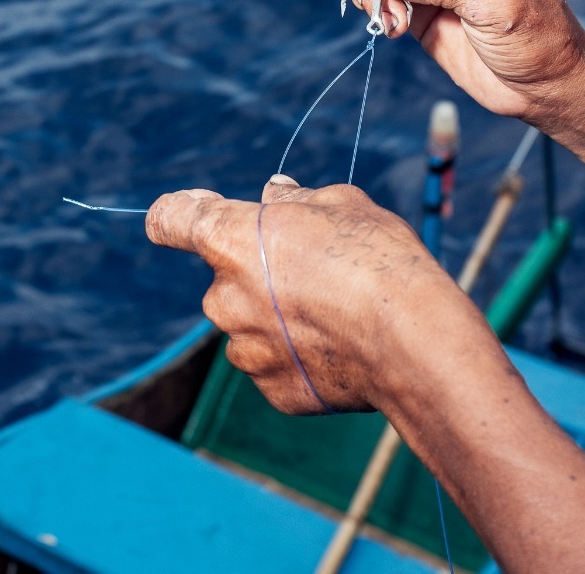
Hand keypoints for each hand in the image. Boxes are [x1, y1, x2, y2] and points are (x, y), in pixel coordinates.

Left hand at [145, 175, 482, 417]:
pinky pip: (275, 364)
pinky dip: (298, 355)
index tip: (196, 209)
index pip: (170, 219)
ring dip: (276, 316)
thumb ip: (295, 201)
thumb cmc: (379, 259)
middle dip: (257, 271)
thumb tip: (273, 196)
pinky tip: (342, 346)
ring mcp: (245, 349)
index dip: (181, 211)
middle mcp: (224, 297)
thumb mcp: (342, 204)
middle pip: (224, 278)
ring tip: (337, 312)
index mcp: (229, 239)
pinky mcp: (272, 389)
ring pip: (249, 325)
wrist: (414, 341)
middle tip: (315, 269)